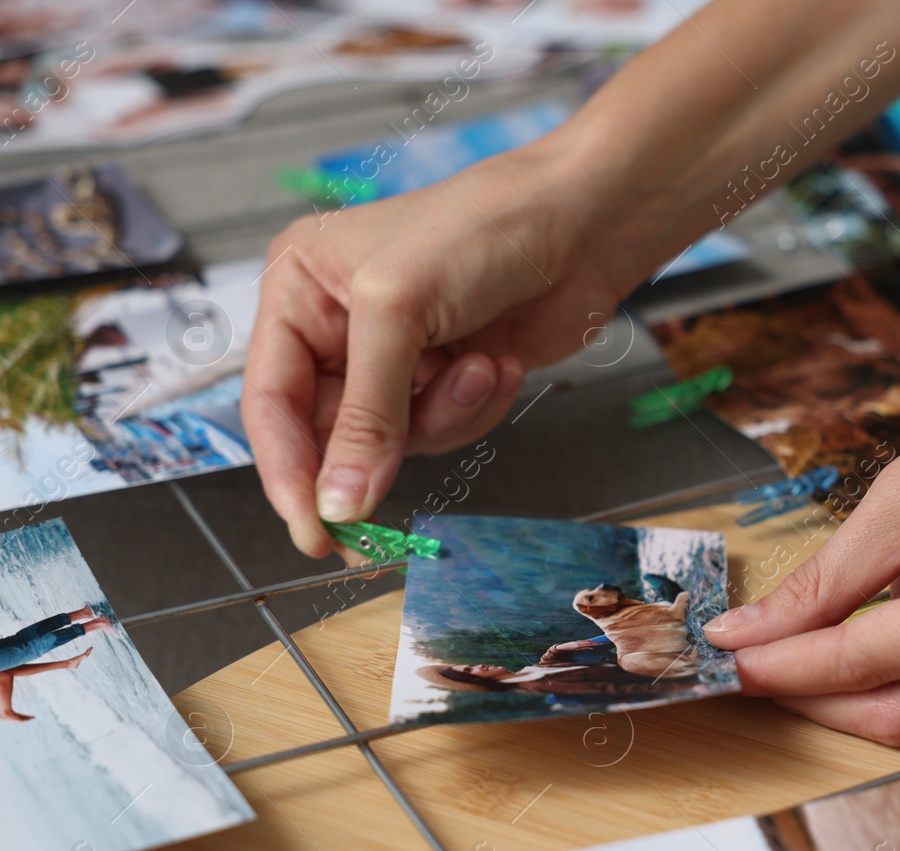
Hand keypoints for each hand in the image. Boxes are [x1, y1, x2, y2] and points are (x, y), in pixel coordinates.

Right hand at [242, 142, 664, 556]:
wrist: (582, 223)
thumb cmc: (482, 227)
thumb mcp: (399, 311)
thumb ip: (366, 414)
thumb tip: (339, 501)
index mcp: (299, 288)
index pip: (271, 401)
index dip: (288, 473)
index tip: (310, 531)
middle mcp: (340, 325)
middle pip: (329, 432)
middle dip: (375, 451)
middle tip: (383, 504)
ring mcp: (399, 355)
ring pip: (394, 441)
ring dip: (442, 416)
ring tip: (478, 365)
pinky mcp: (450, 376)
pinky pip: (444, 431)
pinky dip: (474, 408)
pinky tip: (497, 363)